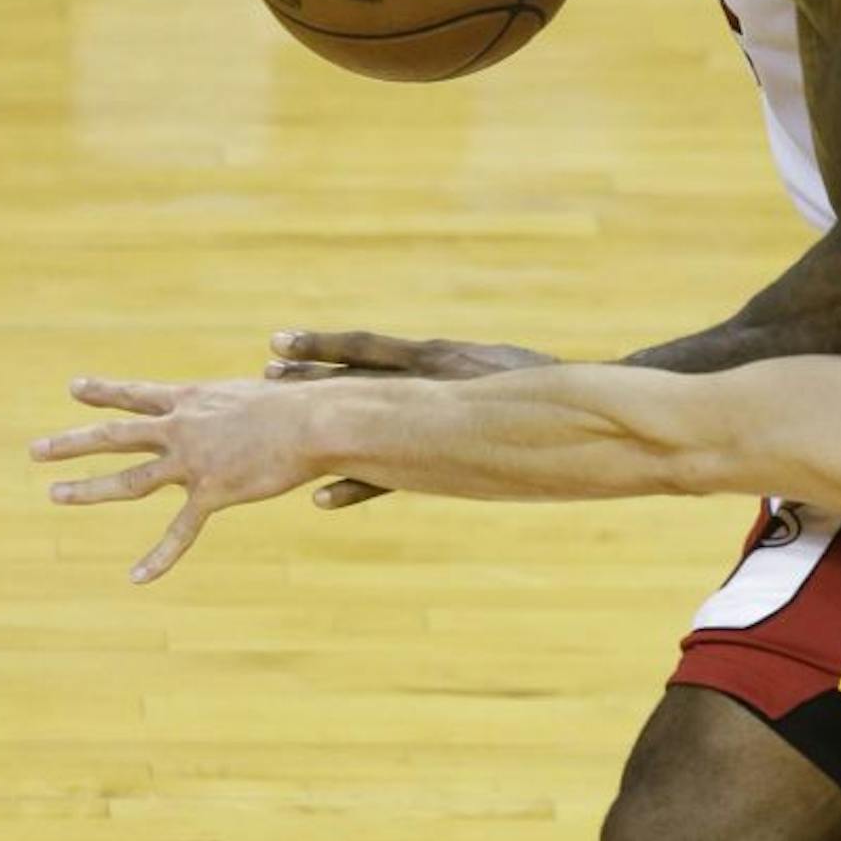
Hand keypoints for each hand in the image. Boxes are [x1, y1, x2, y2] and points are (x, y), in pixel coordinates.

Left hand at [31, 377, 317, 583]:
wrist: (317, 421)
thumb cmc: (305, 400)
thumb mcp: (266, 389)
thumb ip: (251, 395)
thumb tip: (267, 379)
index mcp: (195, 399)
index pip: (138, 395)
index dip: (104, 391)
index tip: (73, 388)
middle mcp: (183, 427)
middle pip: (116, 435)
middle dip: (71, 443)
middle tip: (36, 450)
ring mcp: (193, 461)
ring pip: (129, 478)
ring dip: (88, 488)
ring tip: (54, 495)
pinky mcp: (212, 492)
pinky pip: (180, 530)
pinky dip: (159, 556)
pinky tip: (136, 577)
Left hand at [262, 330, 553, 509]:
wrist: (580, 404)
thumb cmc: (533, 381)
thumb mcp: (488, 362)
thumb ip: (451, 366)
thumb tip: (424, 359)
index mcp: (436, 357)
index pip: (366, 348)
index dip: (320, 345)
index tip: (275, 342)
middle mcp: (428, 385)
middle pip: (353, 381)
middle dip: (306, 379)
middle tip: (260, 379)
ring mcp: (434, 418)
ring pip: (367, 421)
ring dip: (320, 425)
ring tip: (276, 432)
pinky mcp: (445, 454)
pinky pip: (391, 473)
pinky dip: (355, 485)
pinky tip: (319, 498)